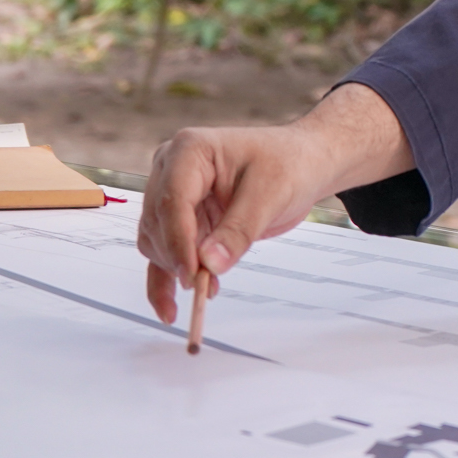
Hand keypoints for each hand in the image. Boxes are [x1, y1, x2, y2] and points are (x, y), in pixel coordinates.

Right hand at [137, 83, 412, 323]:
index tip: (192, 275)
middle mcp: (171, 170)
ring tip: (207, 290)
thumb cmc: (288, 163)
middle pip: (158, 224)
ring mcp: (173, 194)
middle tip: (204, 287)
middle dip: (178, 258)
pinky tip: (174, 306)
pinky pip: (163, 253)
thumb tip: (210, 264)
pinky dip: (167, 279)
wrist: (302, 162)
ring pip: (156, 242)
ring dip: (175, 270)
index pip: (172, 201)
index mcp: (189, 150)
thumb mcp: (271, 193)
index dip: (179, 242)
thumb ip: (239, 229)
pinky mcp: (182, 219)